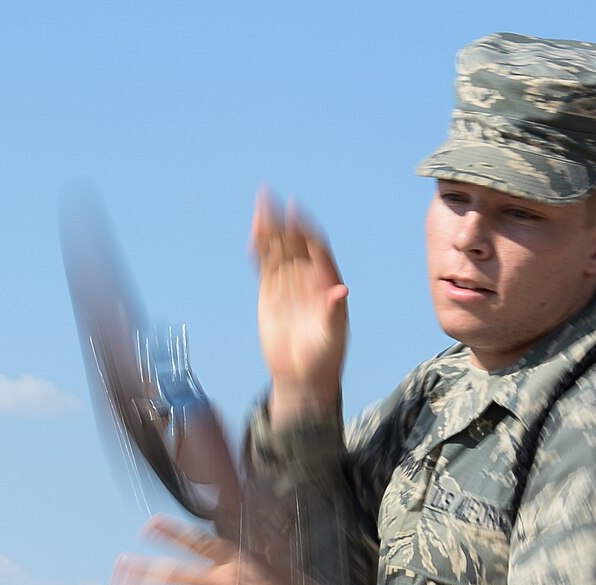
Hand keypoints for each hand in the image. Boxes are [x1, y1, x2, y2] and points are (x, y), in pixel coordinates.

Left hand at [116, 517, 348, 584]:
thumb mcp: (276, 562)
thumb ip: (254, 549)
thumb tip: (246, 528)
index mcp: (238, 559)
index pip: (198, 542)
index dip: (171, 533)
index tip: (147, 526)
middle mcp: (228, 580)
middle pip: (176, 572)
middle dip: (143, 570)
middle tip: (118, 568)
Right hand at [252, 188, 348, 418]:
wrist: (303, 375)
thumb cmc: (323, 358)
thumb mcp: (331, 336)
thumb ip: (333, 313)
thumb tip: (341, 292)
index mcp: (327, 283)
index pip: (316, 248)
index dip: (306, 229)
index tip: (296, 211)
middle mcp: (309, 278)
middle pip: (294, 242)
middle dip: (282, 220)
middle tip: (269, 197)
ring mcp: (289, 284)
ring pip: (278, 251)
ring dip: (269, 229)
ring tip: (260, 206)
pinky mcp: (271, 294)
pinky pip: (265, 267)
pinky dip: (259, 251)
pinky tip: (253, 235)